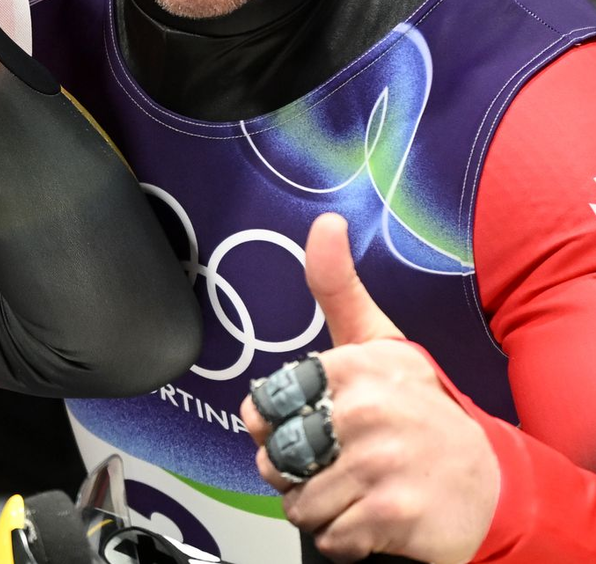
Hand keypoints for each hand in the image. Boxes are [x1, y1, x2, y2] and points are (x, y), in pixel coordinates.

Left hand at [240, 214, 498, 562]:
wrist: (491, 482)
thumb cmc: (423, 409)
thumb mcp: (379, 340)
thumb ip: (336, 287)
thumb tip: (324, 224)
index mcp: (353, 366)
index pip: (266, 405)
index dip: (278, 424)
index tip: (310, 423)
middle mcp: (364, 411)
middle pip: (276, 456)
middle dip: (293, 470)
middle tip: (332, 461)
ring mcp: (378, 464)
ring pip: (297, 501)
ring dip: (317, 506)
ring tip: (352, 486)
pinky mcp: (391, 516)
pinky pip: (328, 536)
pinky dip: (342, 536)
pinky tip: (369, 514)